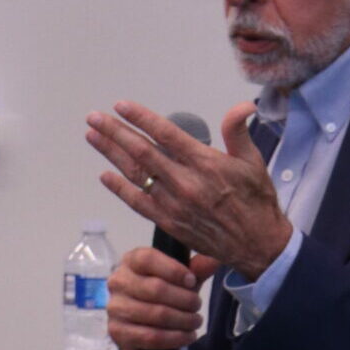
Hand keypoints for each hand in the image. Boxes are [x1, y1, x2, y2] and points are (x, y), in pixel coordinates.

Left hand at [86, 100, 292, 280]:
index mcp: (206, 163)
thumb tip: (242, 106)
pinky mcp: (169, 222)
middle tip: (94, 118)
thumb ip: (237, 131)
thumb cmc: (256, 201)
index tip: (121, 106)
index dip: (141, 118)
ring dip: (111, 154)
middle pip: (142, 152)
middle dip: (115, 132)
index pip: (165, 134)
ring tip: (93, 137)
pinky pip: (138, 203)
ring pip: (136, 174)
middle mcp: (186, 183)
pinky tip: (105, 175)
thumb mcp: (253, 161)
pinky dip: (120, 189)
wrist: (256, 244)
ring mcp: (174, 204)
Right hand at [107, 247, 222, 349]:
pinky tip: (187, 336)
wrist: (143, 327)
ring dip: (183, 320)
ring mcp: (115, 308)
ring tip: (195, 322)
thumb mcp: (181, 280)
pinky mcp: (117, 332)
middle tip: (197, 306)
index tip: (192, 281)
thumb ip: (196, 270)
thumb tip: (213, 260)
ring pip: (156, 314)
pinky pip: (151, 337)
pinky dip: (175, 338)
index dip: (174, 270)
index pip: (148, 259)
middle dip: (184, 299)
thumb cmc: (163, 295)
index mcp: (130, 261)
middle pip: (155, 288)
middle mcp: (118, 282)